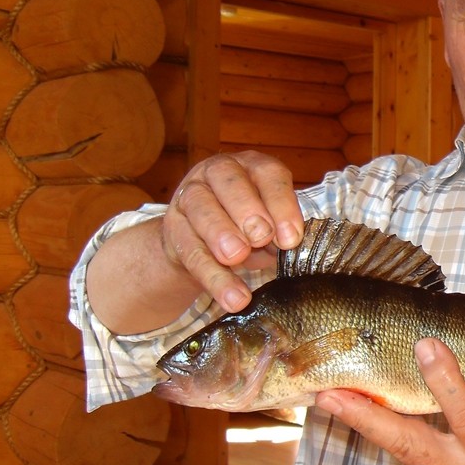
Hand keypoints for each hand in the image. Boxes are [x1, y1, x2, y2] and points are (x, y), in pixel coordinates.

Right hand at [161, 151, 304, 312]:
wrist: (202, 242)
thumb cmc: (247, 227)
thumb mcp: (270, 224)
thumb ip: (280, 231)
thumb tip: (291, 248)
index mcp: (252, 167)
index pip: (268, 175)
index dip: (281, 204)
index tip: (291, 237)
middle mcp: (218, 173)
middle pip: (229, 182)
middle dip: (247, 210)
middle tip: (261, 237)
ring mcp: (190, 195)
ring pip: (201, 208)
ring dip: (220, 233)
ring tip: (236, 257)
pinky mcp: (173, 227)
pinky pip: (190, 250)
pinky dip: (213, 276)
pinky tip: (232, 297)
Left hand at [314, 338, 464, 464]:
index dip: (446, 381)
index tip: (426, 346)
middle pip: (407, 443)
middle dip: (367, 416)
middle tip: (332, 392)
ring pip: (395, 448)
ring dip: (360, 420)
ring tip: (326, 393)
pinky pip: (403, 453)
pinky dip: (382, 428)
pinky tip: (356, 405)